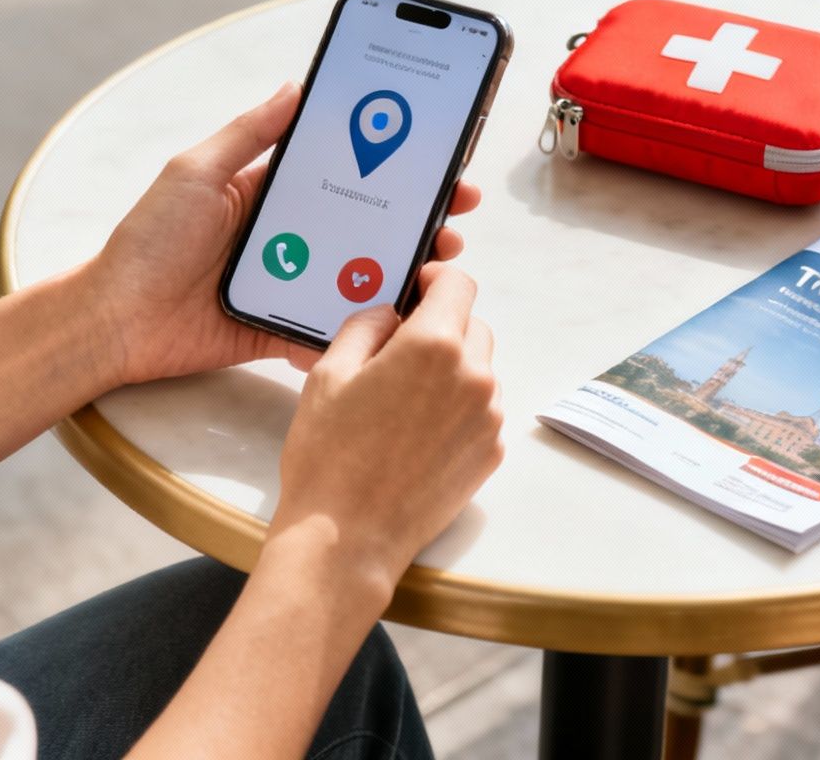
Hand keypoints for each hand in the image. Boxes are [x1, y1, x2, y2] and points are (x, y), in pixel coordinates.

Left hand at [86, 83, 481, 385]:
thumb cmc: (147, 241)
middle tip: (456, 211)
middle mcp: (285, 234)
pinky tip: (400, 317)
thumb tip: (296, 87)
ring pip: (358, 272)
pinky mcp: (281, 325)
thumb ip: (247, 134)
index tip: (435, 154)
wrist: (116, 320)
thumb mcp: (195, 171)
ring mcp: (288, 281)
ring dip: (402, 267)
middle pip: (363, 221)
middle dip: (414, 214)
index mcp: (268, 191)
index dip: (389, 161)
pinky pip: (330, 325)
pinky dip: (363, 324)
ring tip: (439, 261)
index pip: (342, 168)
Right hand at [269, 262, 502, 592]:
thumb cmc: (329, 456)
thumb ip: (365, 325)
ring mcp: (488, 417)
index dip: (434, 279)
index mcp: (432, 345)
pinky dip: (456, 408)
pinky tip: (415, 433)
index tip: (415, 289)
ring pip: (478, 369)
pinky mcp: (491, 452)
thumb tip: (390, 312)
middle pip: (471, 326)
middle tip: (395, 352)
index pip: (457, 284)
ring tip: (401, 402)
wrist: (348, 539)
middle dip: (439, 327)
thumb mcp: (329, 373)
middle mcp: (473, 376)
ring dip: (449, 369)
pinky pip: (480, 409)